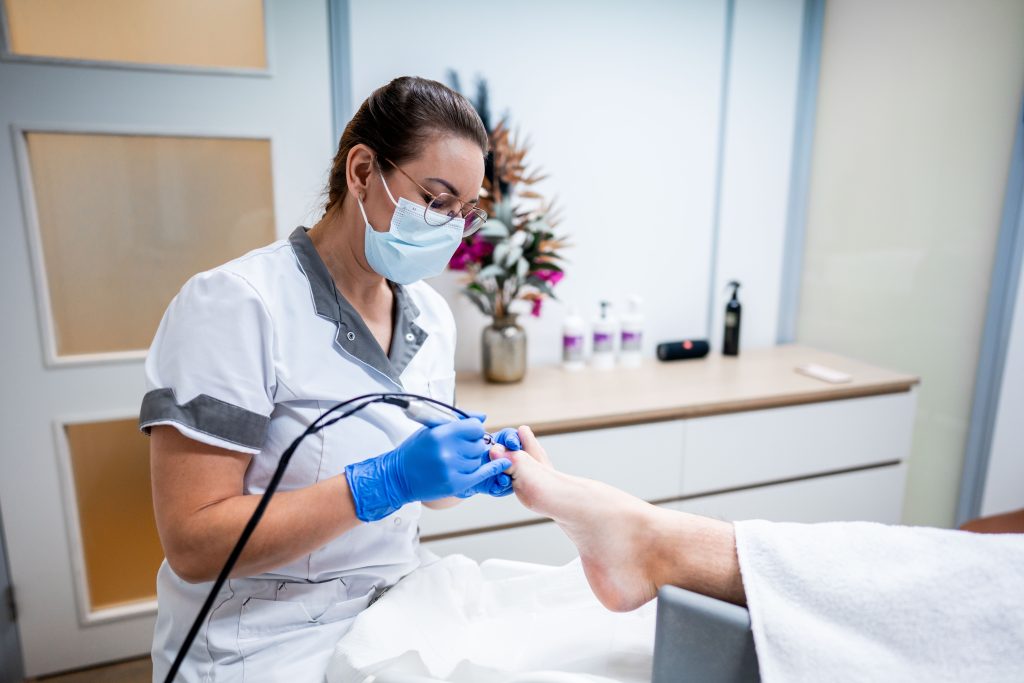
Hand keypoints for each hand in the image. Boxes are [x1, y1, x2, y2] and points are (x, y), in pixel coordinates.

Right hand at [345, 417, 510, 521]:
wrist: (397, 477)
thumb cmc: (414, 451)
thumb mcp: (432, 429)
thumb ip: (459, 421)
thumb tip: (483, 417)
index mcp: (441, 434)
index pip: (475, 427)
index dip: (474, 430)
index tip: (469, 434)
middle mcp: (447, 451)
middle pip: (478, 444)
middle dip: (473, 446)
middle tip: (460, 450)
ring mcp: (451, 469)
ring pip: (477, 460)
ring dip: (472, 460)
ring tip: (456, 461)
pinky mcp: (455, 485)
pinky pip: (480, 475)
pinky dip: (492, 469)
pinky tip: (502, 465)